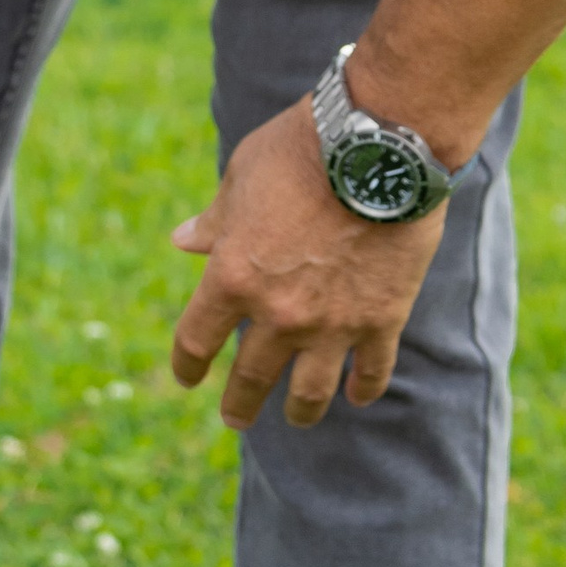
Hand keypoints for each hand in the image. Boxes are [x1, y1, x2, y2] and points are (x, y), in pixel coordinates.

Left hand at [169, 99, 443, 429]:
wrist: (378, 146)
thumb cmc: (300, 150)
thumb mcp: (242, 177)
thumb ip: (215, 220)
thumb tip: (183, 242)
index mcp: (232, 277)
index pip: (196, 340)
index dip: (187, 365)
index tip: (188, 378)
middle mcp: (278, 313)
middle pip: (250, 378)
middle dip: (239, 404)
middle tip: (236, 418)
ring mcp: (332, 323)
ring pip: (310, 392)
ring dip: (299, 411)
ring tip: (296, 419)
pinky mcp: (382, 319)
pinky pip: (372, 371)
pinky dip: (364, 388)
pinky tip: (358, 395)